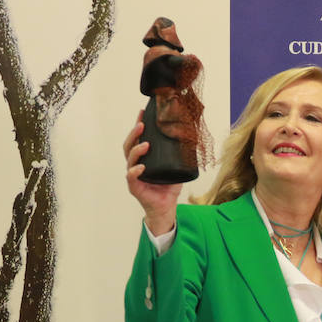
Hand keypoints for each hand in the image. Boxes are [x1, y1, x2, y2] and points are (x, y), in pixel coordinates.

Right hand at [124, 112, 181, 234]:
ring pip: (129, 159)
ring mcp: (134, 176)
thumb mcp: (176, 169)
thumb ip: (180, 156)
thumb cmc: (168, 188)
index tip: (142, 113)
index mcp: (143, 158)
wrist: (166, 208)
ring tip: (145, 144)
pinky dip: (135, 171)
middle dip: (134, 134)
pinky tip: (141, 167)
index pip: (138, 139)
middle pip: (129, 145)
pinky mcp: (135, 187)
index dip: (138, 126)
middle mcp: (135, 164)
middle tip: (142, 124)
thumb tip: (192, 140)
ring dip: (136, 150)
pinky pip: (131, 177)